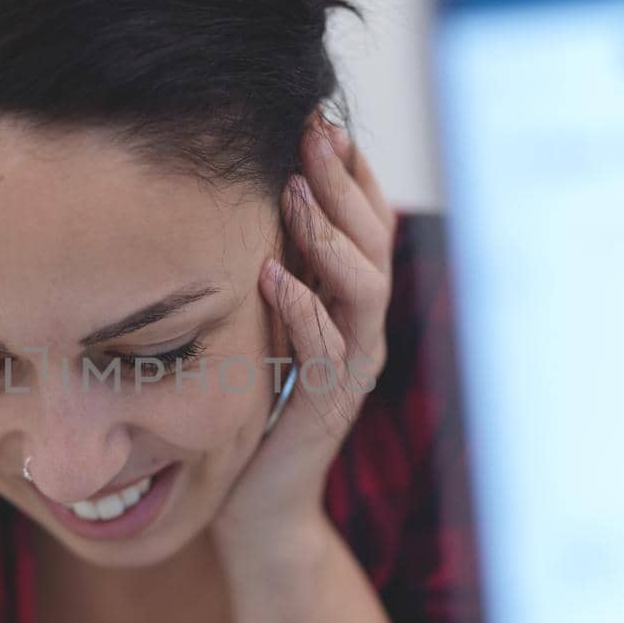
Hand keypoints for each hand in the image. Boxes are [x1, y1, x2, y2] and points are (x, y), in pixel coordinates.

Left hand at [210, 110, 397, 556]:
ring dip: (330, 237)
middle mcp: (362, 330)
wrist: (260, 505)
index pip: (366, 223)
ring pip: (364, 290)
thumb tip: (250, 197)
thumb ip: (275, 268)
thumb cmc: (256, 405)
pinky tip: (272, 275)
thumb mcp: (265, 322)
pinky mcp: (326, 408)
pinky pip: (326, 352)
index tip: (318, 117)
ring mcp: (351, 369)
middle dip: (346, 183)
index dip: (350, 170)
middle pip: (373, 242)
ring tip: (295, 193)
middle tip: (313, 133)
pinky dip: (303, 310)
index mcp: (350, 304)